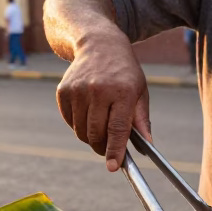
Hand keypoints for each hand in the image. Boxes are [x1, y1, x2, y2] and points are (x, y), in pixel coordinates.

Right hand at [56, 34, 151, 171]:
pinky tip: (88, 113)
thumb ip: (141, 120)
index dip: (115, 150)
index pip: (117, 128)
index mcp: (122, 91)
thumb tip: (148, 146)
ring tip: (99, 128)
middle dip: (102, 147)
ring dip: (90, 137)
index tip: (113, 166)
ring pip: (81, 131)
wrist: (98, 43)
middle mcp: (98, 90)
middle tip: (108, 149)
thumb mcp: (139, 91)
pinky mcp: (63, 91)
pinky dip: (78, 125)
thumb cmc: (124, 71)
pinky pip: (70, 121)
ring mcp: (78, 90)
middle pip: (96, 133)